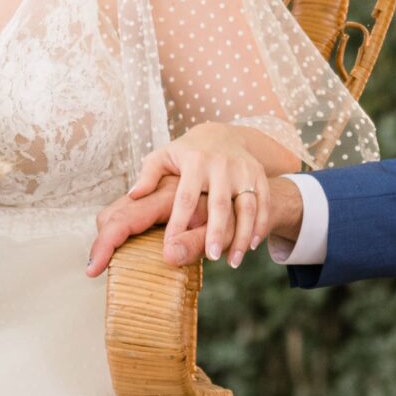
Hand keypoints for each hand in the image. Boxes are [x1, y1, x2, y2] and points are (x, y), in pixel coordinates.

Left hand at [87, 139, 303, 275]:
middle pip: (219, 204)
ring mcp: (243, 170)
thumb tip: (133, 195)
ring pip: (246, 206)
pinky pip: (263, 203)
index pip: (185, 197)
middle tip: (211, 257)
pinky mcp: (258, 175)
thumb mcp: (164, 157)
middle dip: (217, 231)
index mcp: (194, 162)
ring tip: (234, 261)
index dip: (179, 223)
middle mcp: (220, 166)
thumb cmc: (187, 153)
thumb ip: (148, 175)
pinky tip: (253, 245)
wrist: (223, 134)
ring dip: (243, 235)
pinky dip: (261, 225)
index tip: (170, 247)